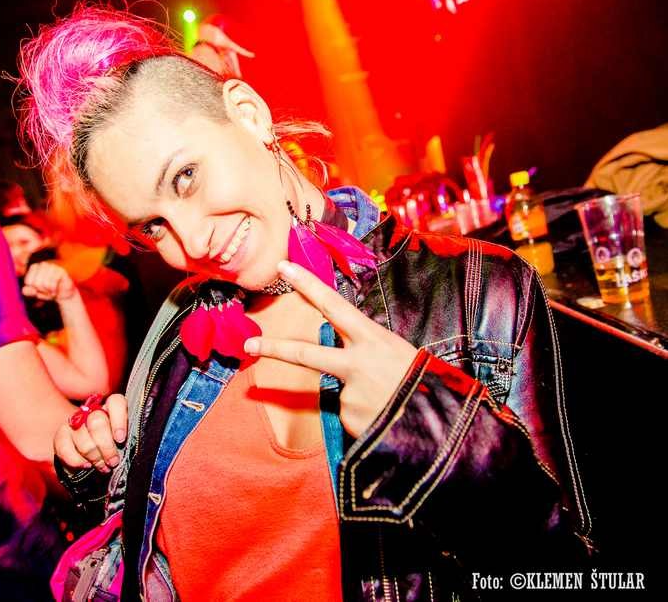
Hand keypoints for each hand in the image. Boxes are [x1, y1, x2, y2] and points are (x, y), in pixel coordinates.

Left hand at [22, 261, 76, 301]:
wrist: (64, 294)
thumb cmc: (49, 291)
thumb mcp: (35, 292)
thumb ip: (28, 291)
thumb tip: (24, 290)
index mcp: (34, 267)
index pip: (28, 281)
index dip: (34, 289)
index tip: (40, 289)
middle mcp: (43, 264)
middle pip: (36, 283)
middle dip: (42, 290)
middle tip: (48, 290)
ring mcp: (53, 266)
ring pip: (44, 284)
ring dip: (48, 291)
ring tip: (52, 290)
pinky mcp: (61, 271)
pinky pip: (52, 285)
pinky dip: (53, 291)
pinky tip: (57, 289)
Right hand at [54, 394, 126, 472]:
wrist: (93, 460)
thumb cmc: (114, 449)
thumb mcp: (125, 442)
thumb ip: (125, 440)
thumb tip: (123, 445)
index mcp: (112, 408)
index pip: (115, 403)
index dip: (119, 421)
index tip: (120, 440)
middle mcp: (92, 411)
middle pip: (97, 421)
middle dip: (106, 445)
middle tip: (113, 461)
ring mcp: (75, 422)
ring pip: (81, 436)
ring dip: (93, 456)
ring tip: (102, 466)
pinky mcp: (61, 435)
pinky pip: (64, 447)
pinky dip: (76, 460)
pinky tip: (86, 465)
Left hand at [244, 261, 418, 436]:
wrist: (440, 422)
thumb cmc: (422, 380)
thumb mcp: (397, 352)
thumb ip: (367, 348)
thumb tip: (346, 350)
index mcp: (372, 338)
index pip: (334, 306)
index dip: (307, 285)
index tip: (283, 266)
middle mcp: (356, 362)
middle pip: (304, 353)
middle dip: (274, 348)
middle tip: (248, 346)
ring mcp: (350, 392)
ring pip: (335, 388)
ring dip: (356, 395)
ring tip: (385, 403)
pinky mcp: (349, 418)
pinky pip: (347, 411)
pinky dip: (361, 414)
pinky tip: (382, 416)